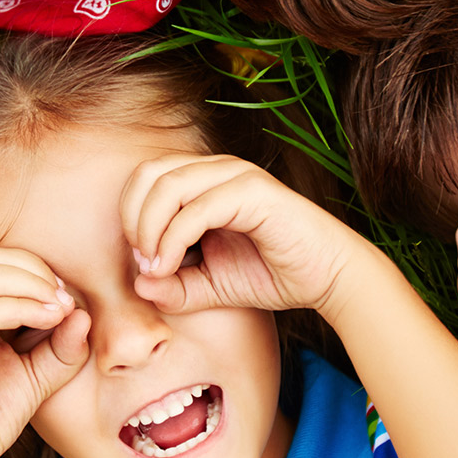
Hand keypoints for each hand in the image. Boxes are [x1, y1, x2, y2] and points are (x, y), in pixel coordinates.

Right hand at [0, 247, 90, 457]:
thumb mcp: (38, 376)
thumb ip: (61, 347)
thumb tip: (82, 313)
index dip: (37, 269)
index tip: (68, 297)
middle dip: (35, 269)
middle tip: (65, 296)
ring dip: (32, 283)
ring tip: (61, 306)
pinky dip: (23, 307)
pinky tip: (49, 319)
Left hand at [120, 154, 363, 315]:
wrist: (328, 278)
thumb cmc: (272, 274)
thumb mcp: (210, 286)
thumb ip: (174, 287)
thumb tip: (138, 285)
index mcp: (204, 181)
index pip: (146, 178)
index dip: (129, 216)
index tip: (140, 261)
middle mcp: (217, 170)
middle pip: (150, 173)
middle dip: (132, 218)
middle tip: (142, 260)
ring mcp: (236, 176)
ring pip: (168, 184)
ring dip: (148, 228)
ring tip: (155, 265)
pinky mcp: (254, 192)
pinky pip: (197, 208)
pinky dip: (173, 238)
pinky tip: (171, 266)